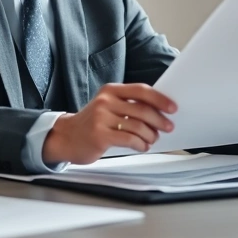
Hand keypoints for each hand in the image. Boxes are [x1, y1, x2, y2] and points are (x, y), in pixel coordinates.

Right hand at [42, 83, 176, 164]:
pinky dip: (140, 144)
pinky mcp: (99, 135)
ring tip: (151, 140)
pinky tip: (142, 146)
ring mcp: (101, 118)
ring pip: (137, 126)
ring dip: (150, 135)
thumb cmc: (92, 123)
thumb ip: (129, 105)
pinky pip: (129, 139)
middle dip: (159, 120)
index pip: (141, 90)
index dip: (160, 99)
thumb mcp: (108, 106)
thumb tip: (159, 112)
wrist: (65, 137)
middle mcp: (105, 101)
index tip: (172, 108)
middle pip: (142, 109)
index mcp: (110, 90)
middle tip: (167, 127)